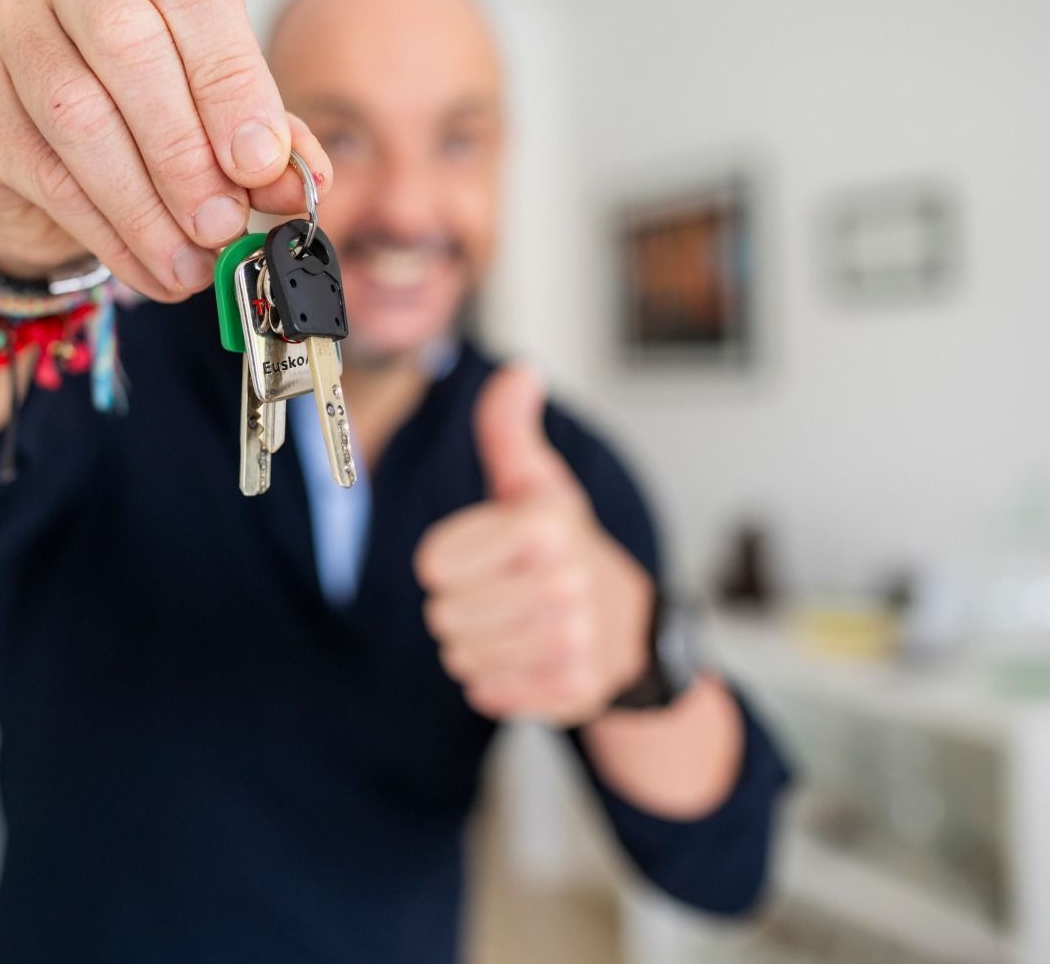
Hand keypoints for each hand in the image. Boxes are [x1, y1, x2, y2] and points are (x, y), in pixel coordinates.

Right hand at [0, 0, 332, 300]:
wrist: (40, 155)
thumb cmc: (138, 111)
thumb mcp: (217, 116)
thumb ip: (263, 137)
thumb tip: (301, 180)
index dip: (231, 80)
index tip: (262, 162)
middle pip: (128, 49)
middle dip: (185, 154)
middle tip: (223, 224)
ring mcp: (6, 22)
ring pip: (79, 116)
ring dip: (145, 205)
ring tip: (190, 261)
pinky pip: (44, 172)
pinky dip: (107, 232)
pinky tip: (147, 265)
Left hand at [414, 367, 653, 725]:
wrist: (630, 628)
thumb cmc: (566, 546)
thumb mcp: (536, 482)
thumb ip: (508, 428)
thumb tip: (519, 373)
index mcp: (544, 526)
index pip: (433, 564)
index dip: (447, 561)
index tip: (485, 554)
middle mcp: (563, 583)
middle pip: (443, 614)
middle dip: (462, 606)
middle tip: (503, 593)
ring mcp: (571, 641)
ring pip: (460, 654)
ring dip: (476, 644)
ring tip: (515, 623)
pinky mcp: (569, 690)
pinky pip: (485, 690)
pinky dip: (496, 680)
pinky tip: (526, 658)